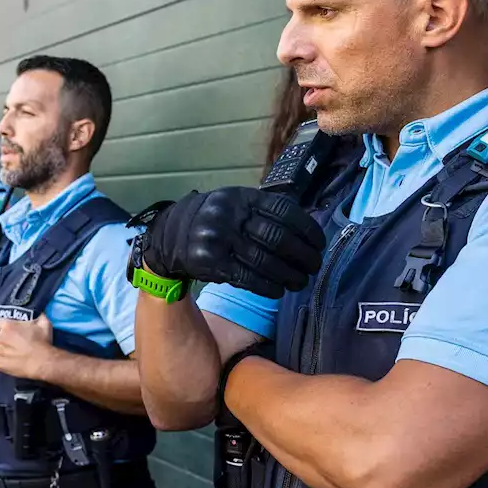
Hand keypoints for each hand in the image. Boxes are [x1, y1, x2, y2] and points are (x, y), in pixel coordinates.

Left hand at [0, 315, 54, 379]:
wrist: (42, 363)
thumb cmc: (42, 342)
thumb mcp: (44, 323)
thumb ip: (38, 315)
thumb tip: (39, 311)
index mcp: (7, 326)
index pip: (1, 322)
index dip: (9, 326)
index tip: (15, 330)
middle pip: (0, 336)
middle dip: (7, 338)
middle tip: (18, 343)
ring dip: (5, 349)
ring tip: (16, 354)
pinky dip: (4, 361)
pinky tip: (14, 361)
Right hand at [143, 187, 325, 298]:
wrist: (168, 235)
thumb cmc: (213, 220)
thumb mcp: (234, 203)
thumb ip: (263, 211)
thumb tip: (306, 228)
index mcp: (241, 197)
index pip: (284, 211)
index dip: (307, 229)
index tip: (319, 243)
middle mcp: (230, 215)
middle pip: (278, 238)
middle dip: (303, 255)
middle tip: (314, 266)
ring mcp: (219, 238)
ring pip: (265, 261)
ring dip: (289, 275)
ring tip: (300, 282)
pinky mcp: (211, 262)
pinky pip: (247, 278)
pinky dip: (268, 286)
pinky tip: (278, 290)